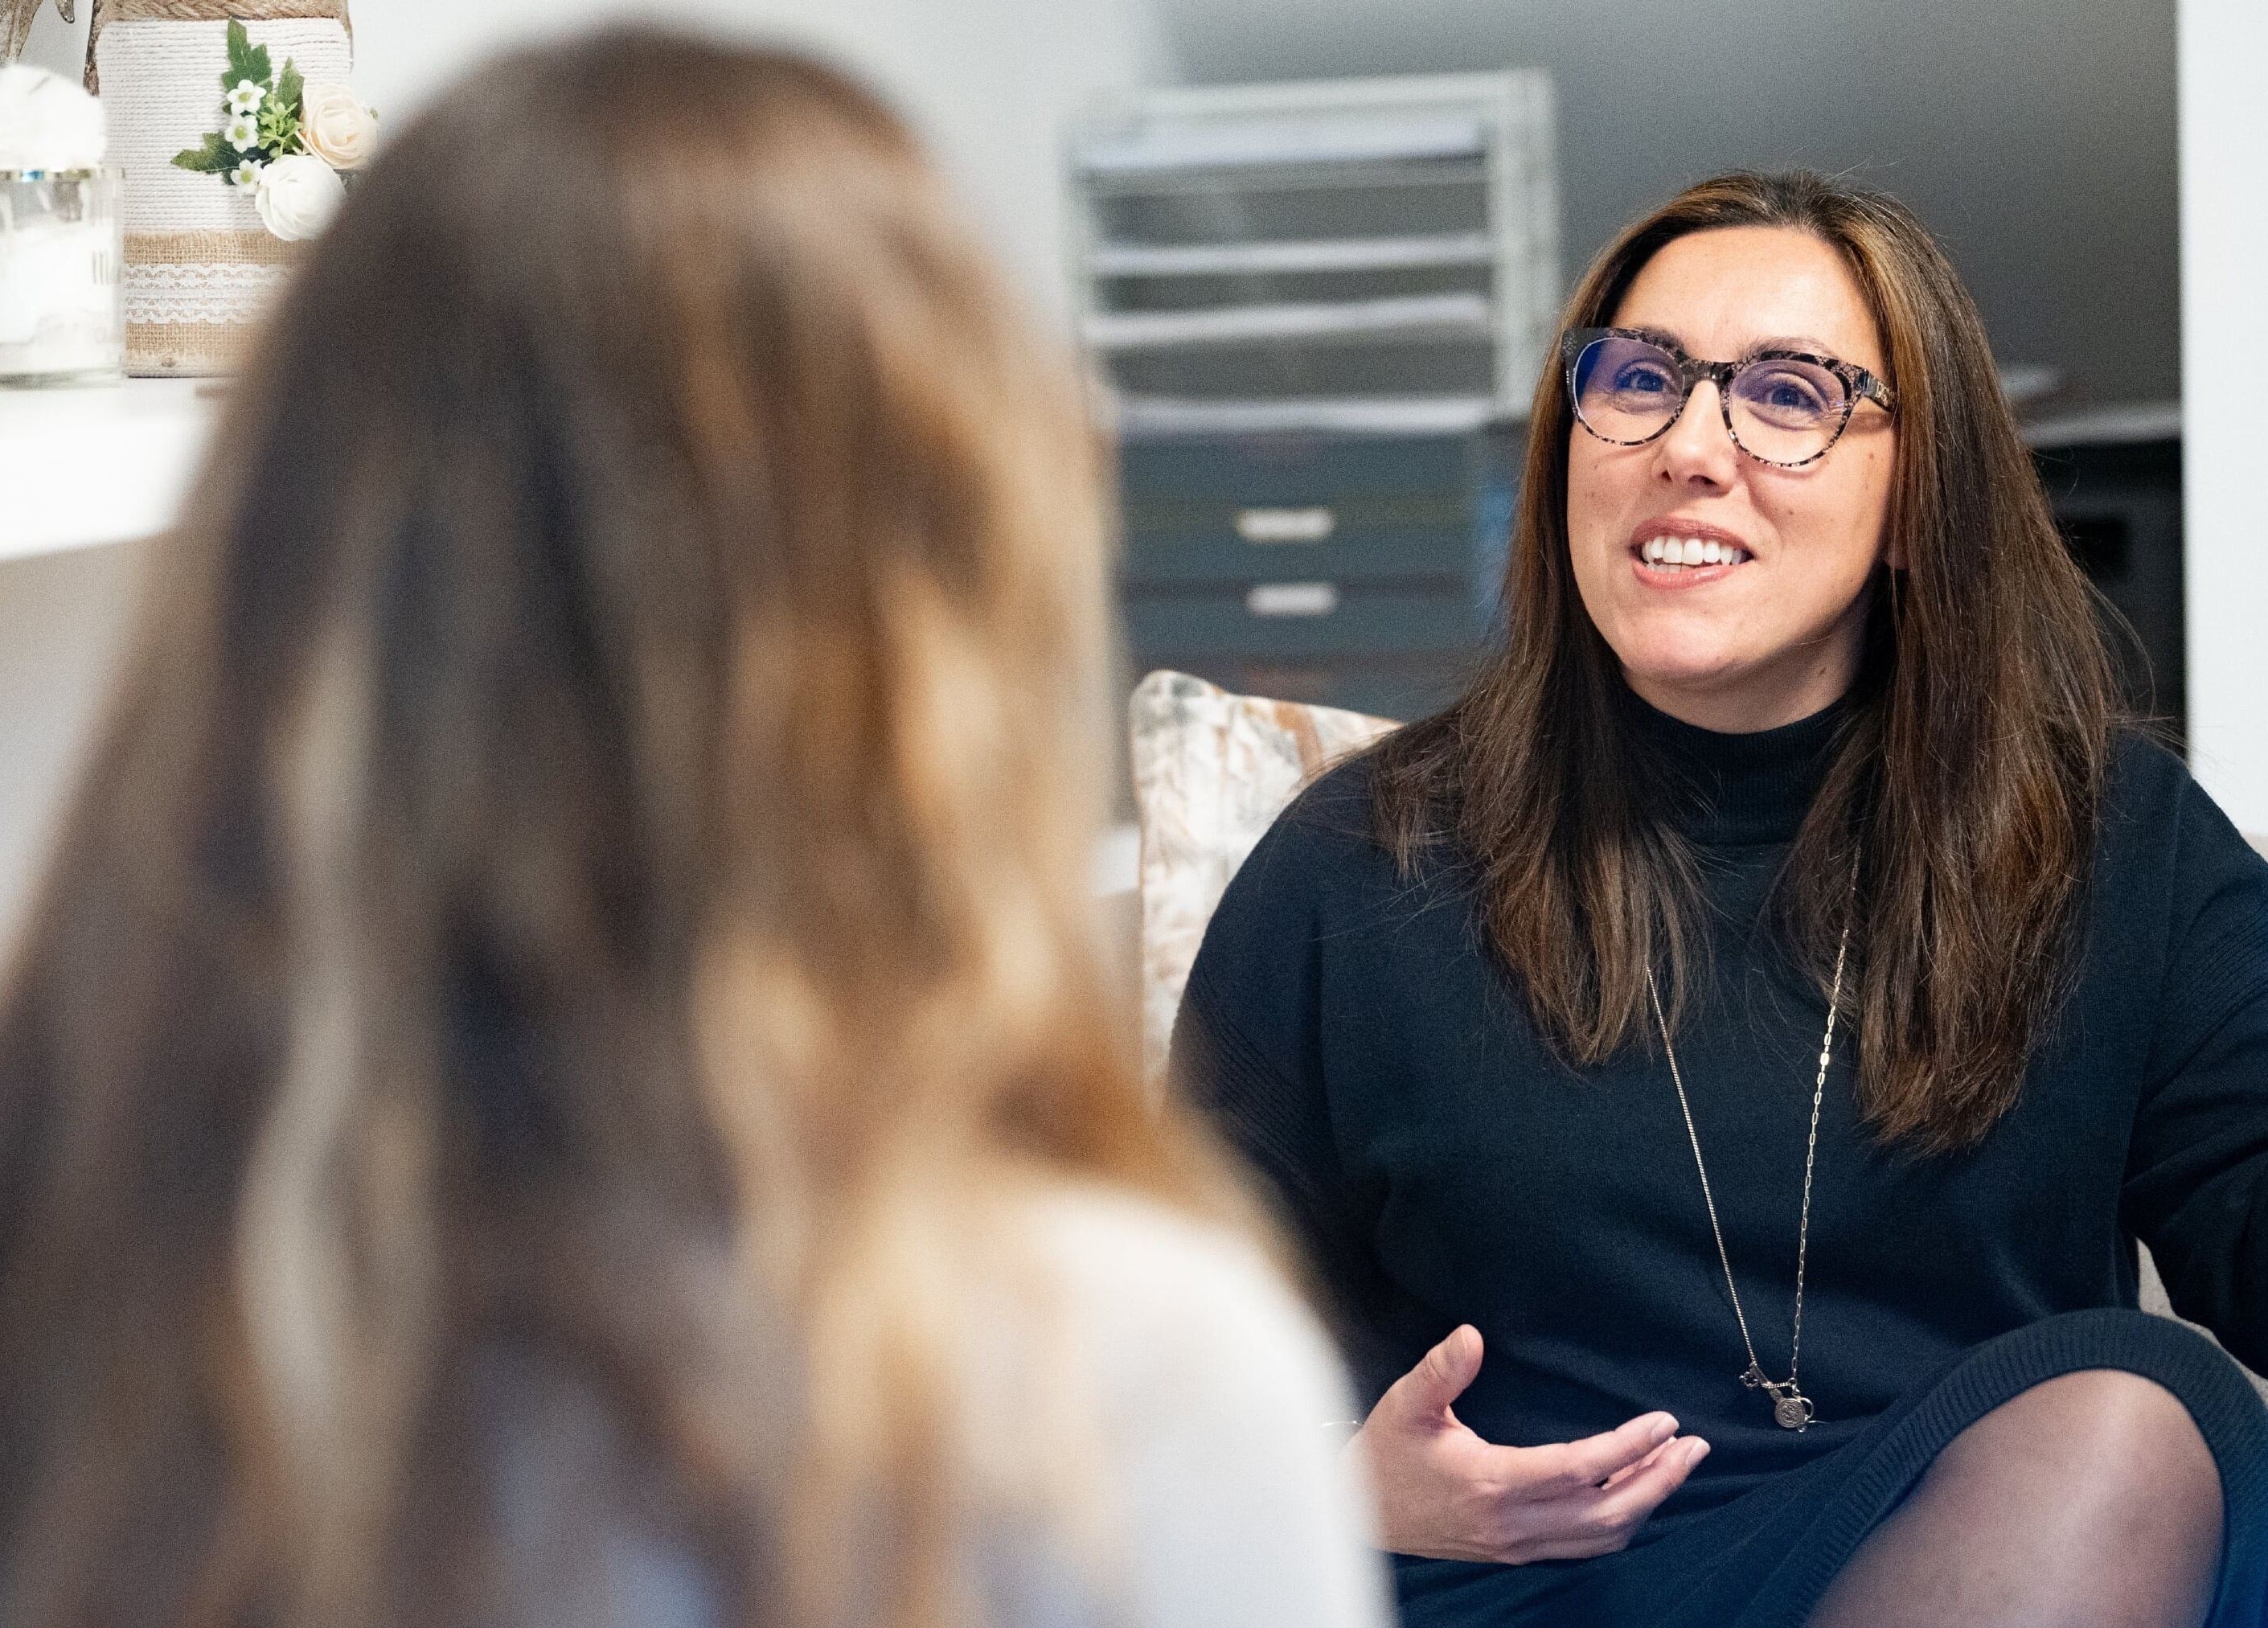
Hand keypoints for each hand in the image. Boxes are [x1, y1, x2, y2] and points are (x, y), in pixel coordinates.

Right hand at [1350, 1324, 1710, 1563]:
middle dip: (1658, 1480)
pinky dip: (1621, 1523)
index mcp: (1492, 1482)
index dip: (1627, 1446)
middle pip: (1608, 1514)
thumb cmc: (1385, 1452)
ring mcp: (1518, 1544)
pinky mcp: (1516, 1551)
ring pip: (1603, 1537)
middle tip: (1694, 1446)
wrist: (1359, 1511)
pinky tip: (1635, 1496)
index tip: (1663, 1421)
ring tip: (1677, 1464)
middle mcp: (1513, 1523)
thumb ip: (1441, 1371)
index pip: (1579, 1470)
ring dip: (1647, 1502)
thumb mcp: (1405, 1404)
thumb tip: (1472, 1335)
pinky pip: (1584, 1546)